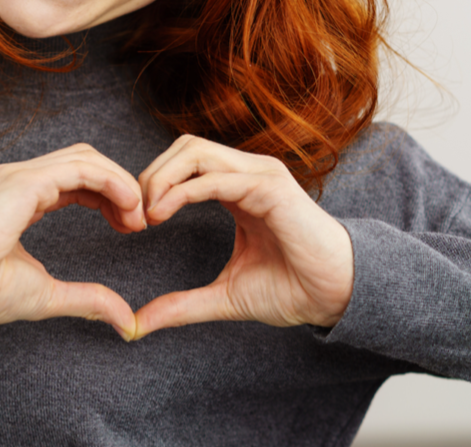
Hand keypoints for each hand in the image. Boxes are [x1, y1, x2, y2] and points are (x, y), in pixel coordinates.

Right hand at [0, 143, 145, 338]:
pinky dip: (111, 181)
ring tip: (136, 216)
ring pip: (85, 158)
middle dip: (119, 186)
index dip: (108, 197)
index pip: (75, 180)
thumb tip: (124, 320)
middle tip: (139, 222)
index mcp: (18, 199)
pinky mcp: (24, 183)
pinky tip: (127, 205)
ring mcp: (19, 176)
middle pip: (84, 161)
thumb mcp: (46, 295)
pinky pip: (80, 168)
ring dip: (120, 182)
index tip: (130, 227)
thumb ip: (86, 300)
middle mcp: (18, 180)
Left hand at [133, 135, 353, 337]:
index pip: (183, 162)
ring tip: (147, 214)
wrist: (336, 297)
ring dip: (161, 178)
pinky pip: (216, 178)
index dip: (152, 184)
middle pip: (184, 146)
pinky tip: (163, 213)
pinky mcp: (271, 188)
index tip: (134, 223)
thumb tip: (136, 324)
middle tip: (134, 215)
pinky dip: (182, 191)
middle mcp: (247, 173)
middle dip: (151, 174)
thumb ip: (181, 305)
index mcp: (236, 187)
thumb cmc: (291, 289)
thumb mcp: (223, 296)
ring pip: (195, 151)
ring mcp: (260, 175)